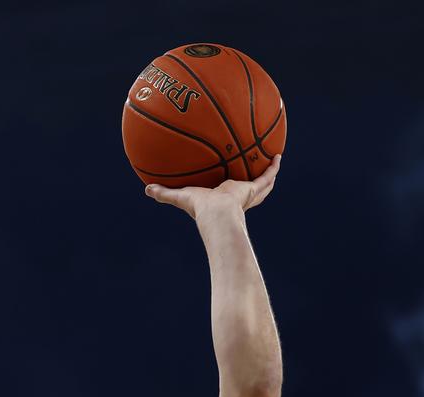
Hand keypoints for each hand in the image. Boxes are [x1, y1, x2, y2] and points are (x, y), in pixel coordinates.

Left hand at [145, 154, 280, 219]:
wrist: (216, 214)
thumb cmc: (199, 208)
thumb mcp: (179, 196)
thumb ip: (164, 193)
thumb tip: (145, 190)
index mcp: (222, 199)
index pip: (227, 193)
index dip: (230, 188)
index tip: (230, 182)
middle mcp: (237, 197)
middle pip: (248, 189)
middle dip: (254, 182)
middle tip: (257, 169)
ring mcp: (247, 193)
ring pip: (262, 184)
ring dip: (268, 175)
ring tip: (273, 162)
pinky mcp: (254, 189)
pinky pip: (267, 176)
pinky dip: (273, 167)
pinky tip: (278, 156)